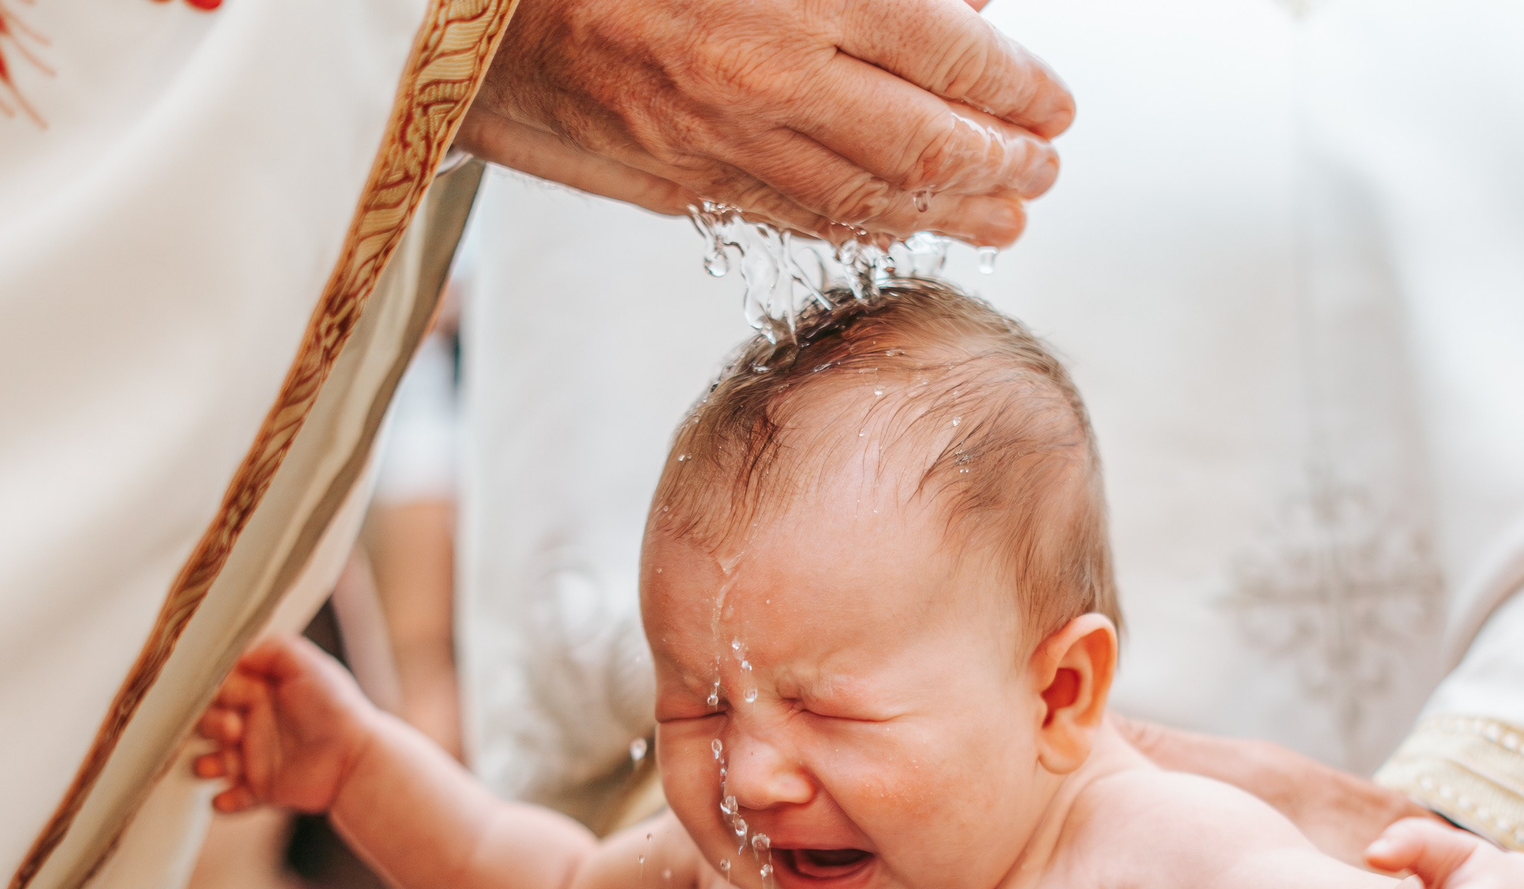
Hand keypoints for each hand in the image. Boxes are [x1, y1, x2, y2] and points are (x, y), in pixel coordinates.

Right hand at [192, 635, 380, 815]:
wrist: (358, 758)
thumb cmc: (336, 709)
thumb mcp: (309, 665)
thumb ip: (274, 649)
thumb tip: (239, 654)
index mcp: (259, 694)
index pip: (217, 690)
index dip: (217, 693)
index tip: (233, 698)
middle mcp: (253, 725)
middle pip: (206, 724)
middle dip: (210, 725)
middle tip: (234, 730)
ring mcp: (255, 759)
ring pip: (210, 762)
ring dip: (206, 764)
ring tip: (221, 766)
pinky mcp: (263, 789)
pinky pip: (230, 799)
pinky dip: (223, 801)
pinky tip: (226, 798)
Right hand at [461, 0, 1074, 245]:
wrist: (468, 11)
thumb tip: (962, 4)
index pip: (950, 55)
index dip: (1018, 88)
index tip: (1056, 104)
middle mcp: (769, 76)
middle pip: (927, 142)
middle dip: (1002, 164)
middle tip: (1045, 172)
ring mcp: (722, 140)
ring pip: (869, 196)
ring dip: (951, 214)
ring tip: (1005, 220)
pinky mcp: (678, 181)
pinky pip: (795, 219)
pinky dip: (864, 229)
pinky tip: (904, 230)